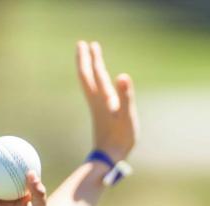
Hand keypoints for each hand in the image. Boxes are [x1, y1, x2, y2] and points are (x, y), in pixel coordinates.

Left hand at [76, 40, 137, 161]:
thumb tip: (123, 76)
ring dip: (87, 69)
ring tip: (88, 59)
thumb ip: (125, 96)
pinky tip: (96, 84)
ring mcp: (97, 108)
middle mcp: (97, 101)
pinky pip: (92, 92)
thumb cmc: (121, 138)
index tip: (91, 44)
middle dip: (85, 60)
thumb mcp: (127, 116)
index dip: (94, 59)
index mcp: (103, 99)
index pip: (97, 74)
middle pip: (86, 76)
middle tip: (83, 44)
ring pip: (88, 84)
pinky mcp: (99, 115)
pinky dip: (92, 82)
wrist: (109, 157)